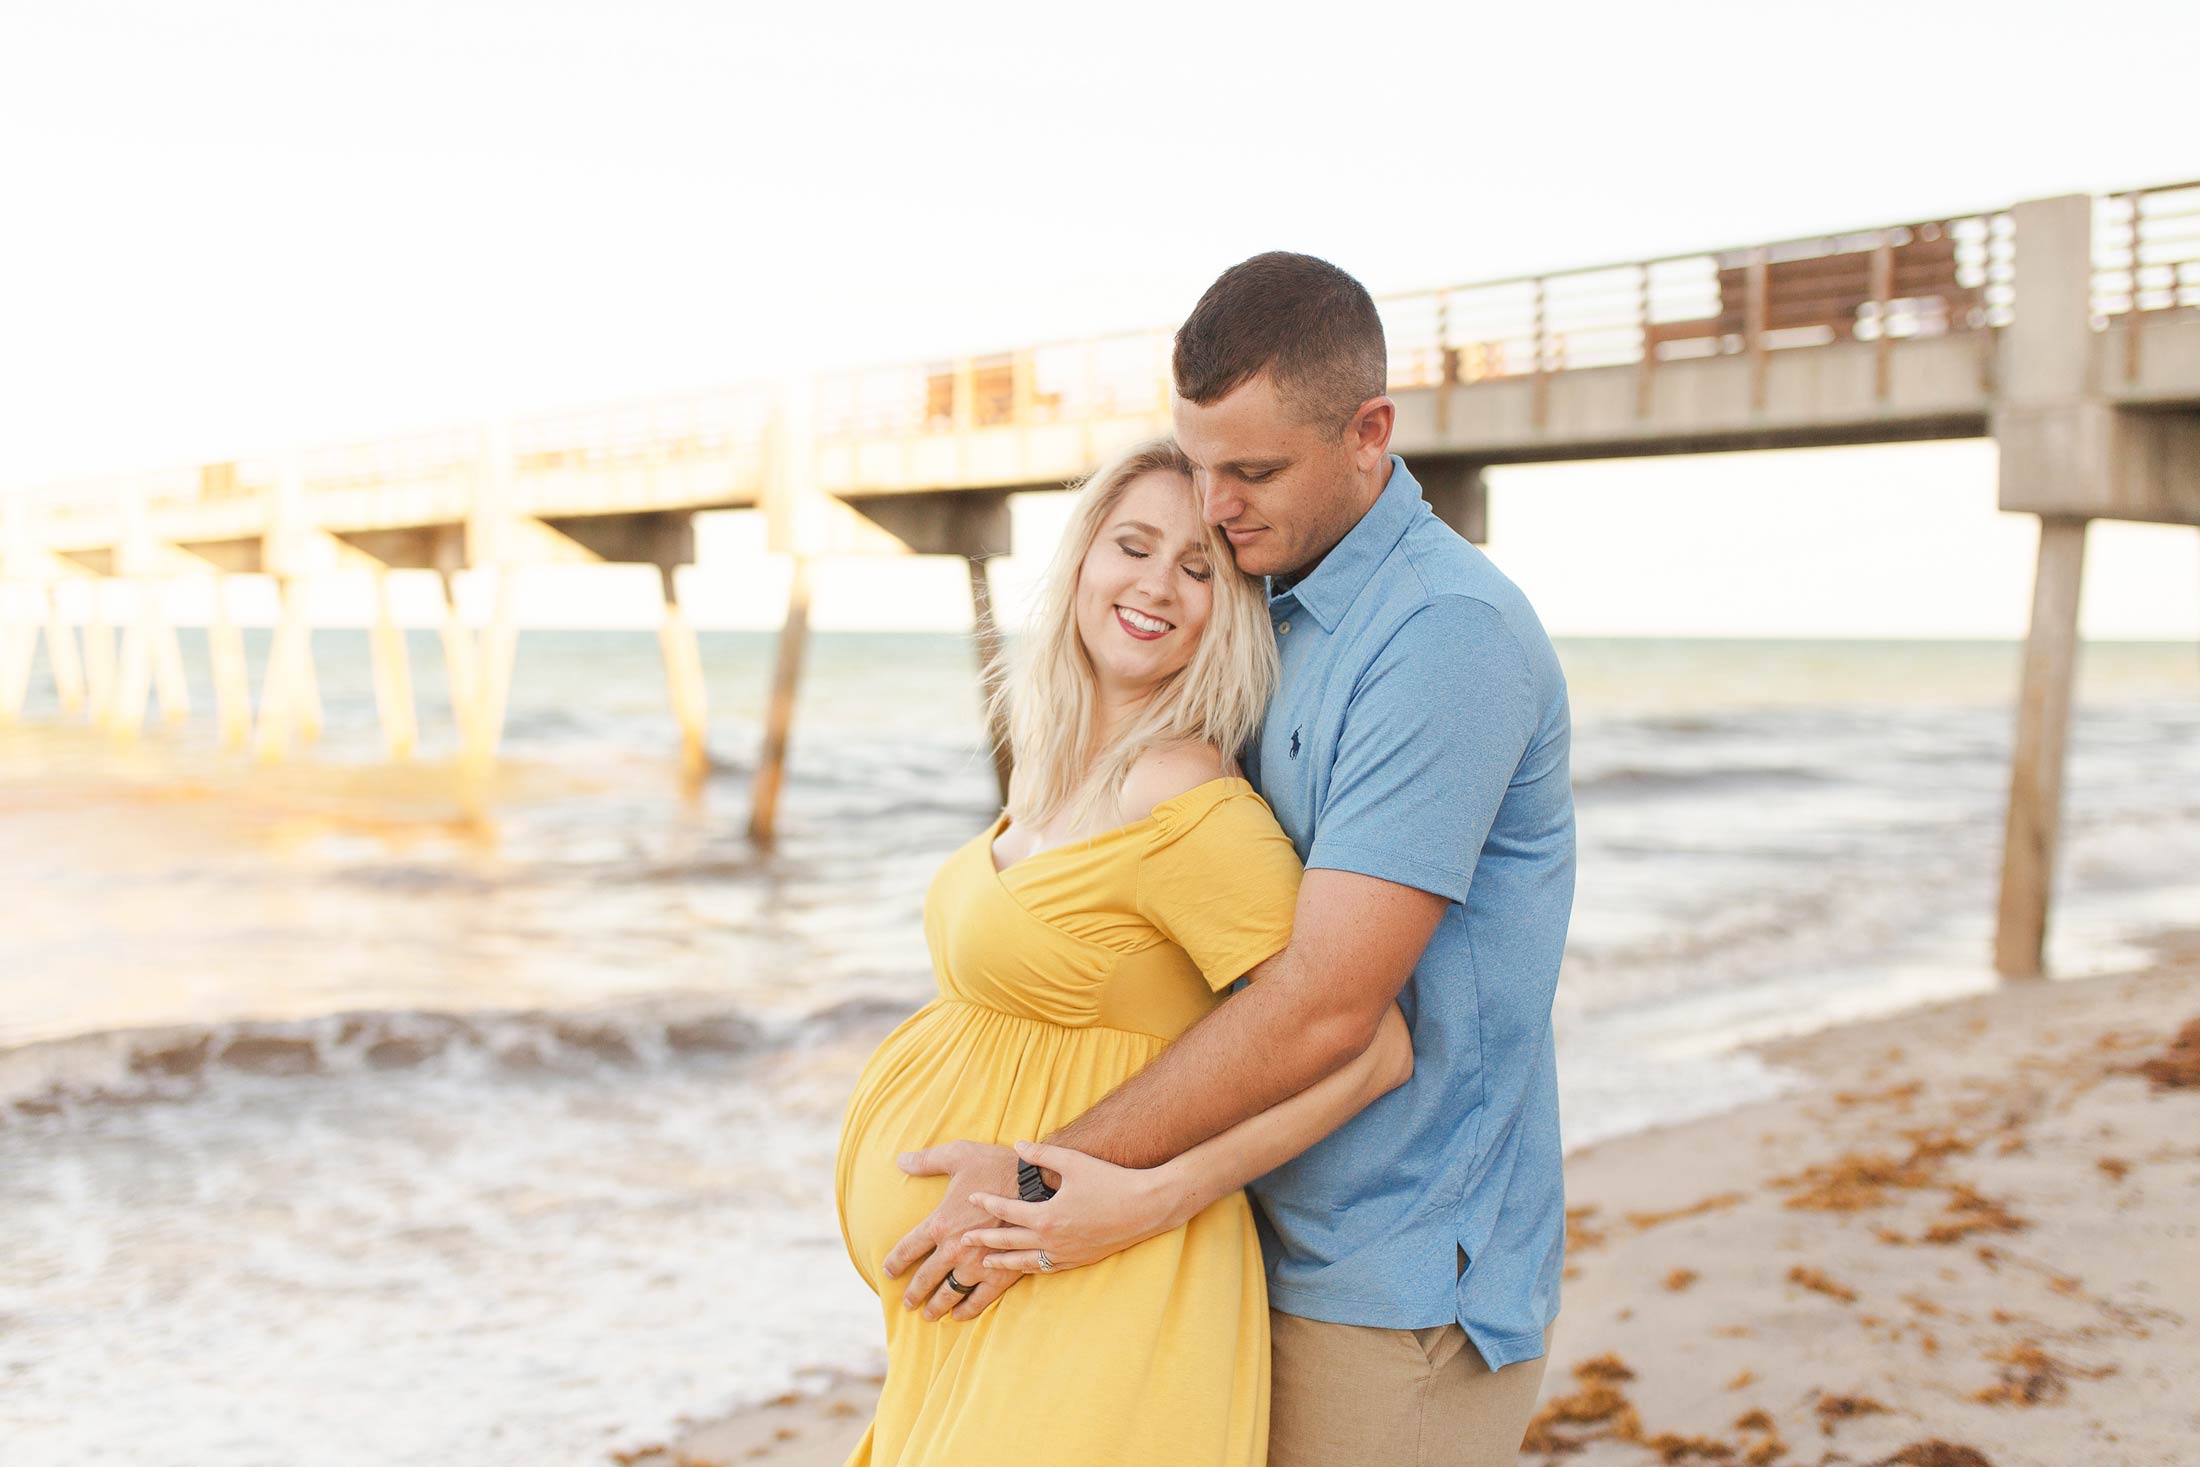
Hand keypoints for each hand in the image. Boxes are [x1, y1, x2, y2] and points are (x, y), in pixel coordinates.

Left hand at [881, 1140, 1023, 1321]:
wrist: (1038, 1184)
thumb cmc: (996, 1166)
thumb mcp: (958, 1155)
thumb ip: (927, 1160)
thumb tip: (901, 1160)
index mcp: (941, 1224)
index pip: (908, 1249)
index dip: (895, 1262)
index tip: (888, 1272)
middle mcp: (954, 1249)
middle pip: (926, 1278)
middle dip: (914, 1293)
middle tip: (908, 1303)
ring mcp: (977, 1264)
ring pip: (950, 1293)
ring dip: (938, 1306)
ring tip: (931, 1315)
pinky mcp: (1001, 1272)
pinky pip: (980, 1298)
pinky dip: (968, 1309)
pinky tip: (960, 1314)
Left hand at [960, 1140, 1192, 1275]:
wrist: (1147, 1207)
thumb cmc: (1110, 1180)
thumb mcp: (1074, 1162)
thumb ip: (1042, 1154)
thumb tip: (1017, 1144)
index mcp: (1047, 1215)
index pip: (1007, 1211)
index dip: (987, 1203)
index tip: (970, 1198)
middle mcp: (1052, 1240)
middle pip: (1009, 1242)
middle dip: (983, 1241)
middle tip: (962, 1241)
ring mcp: (1066, 1254)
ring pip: (1025, 1263)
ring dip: (1002, 1262)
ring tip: (984, 1264)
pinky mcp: (1080, 1260)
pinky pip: (1048, 1268)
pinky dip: (1030, 1268)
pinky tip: (1023, 1267)